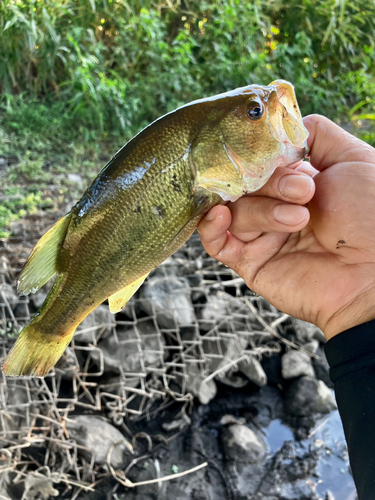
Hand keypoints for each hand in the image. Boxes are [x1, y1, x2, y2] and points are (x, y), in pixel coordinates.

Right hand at [198, 115, 374, 339]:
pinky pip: (215, 242)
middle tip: (304, 192)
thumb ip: (316, 133)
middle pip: (241, 182)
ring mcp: (261, 235)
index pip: (257, 158)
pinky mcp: (250, 263)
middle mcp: (274, 205)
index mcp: (294, 181)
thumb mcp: (353, 158)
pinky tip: (220, 214)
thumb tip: (278, 125)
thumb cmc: (373, 215)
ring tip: (299, 220)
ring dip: (262, 211)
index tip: (279, 157)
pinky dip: (211, 226)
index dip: (263, 155)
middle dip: (270, 184)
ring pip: (232, 209)